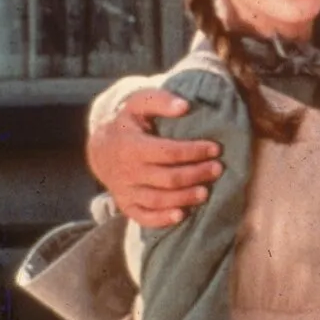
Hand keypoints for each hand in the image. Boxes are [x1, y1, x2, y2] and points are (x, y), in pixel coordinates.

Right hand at [86, 89, 221, 227]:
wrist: (101, 148)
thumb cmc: (129, 123)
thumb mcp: (140, 103)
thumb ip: (161, 100)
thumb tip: (184, 106)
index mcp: (131, 146)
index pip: (168, 152)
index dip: (193, 151)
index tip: (215, 148)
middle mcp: (127, 171)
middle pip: (167, 178)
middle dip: (196, 174)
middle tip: (218, 169)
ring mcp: (125, 190)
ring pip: (157, 199)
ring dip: (184, 198)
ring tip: (206, 192)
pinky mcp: (126, 204)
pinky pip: (142, 217)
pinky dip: (161, 219)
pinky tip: (181, 215)